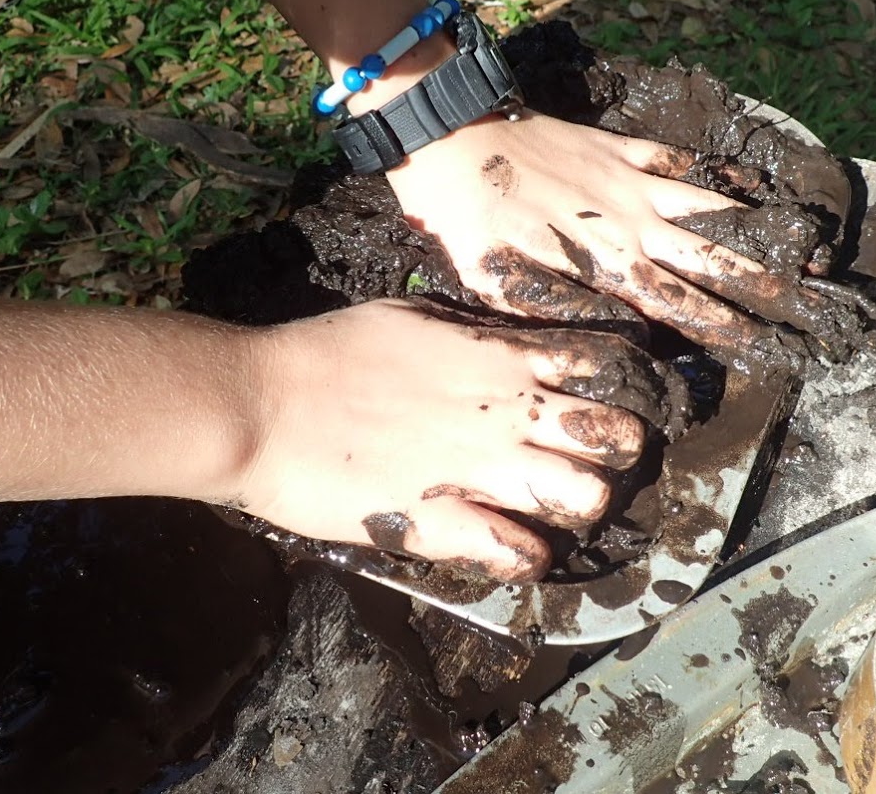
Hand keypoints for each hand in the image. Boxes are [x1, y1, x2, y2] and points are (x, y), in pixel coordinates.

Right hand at [230, 300, 649, 582]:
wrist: (261, 406)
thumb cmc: (324, 353)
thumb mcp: (410, 319)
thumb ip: (468, 336)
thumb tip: (500, 345)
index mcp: (498, 357)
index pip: (599, 363)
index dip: (613, 383)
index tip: (603, 395)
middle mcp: (505, 412)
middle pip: (612, 436)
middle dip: (614, 450)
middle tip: (588, 459)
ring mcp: (479, 470)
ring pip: (583, 496)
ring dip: (577, 504)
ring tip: (553, 507)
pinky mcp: (442, 522)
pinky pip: (519, 551)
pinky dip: (527, 557)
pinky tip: (515, 551)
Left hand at [386, 110, 808, 357]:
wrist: (455, 141)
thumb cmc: (471, 224)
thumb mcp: (505, 288)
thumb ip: (568, 312)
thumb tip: (628, 337)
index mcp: (607, 266)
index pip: (680, 305)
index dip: (723, 326)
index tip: (761, 345)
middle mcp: (631, 224)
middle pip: (707, 260)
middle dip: (756, 284)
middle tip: (799, 302)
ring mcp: (628, 181)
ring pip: (704, 208)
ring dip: (747, 231)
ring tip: (789, 245)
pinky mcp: (616, 148)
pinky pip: (675, 159)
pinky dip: (710, 171)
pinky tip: (738, 181)